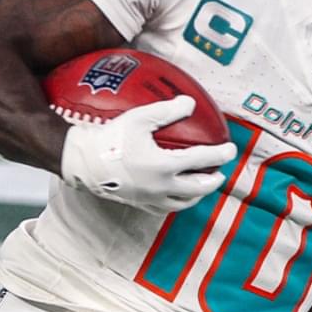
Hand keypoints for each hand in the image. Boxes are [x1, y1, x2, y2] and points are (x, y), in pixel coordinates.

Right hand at [60, 95, 236, 213]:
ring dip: (197, 194)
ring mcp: (149, 197)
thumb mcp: (139, 118)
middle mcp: (160, 186)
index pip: (201, 161)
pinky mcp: (138, 203)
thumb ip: (167, 111)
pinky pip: (163, 208)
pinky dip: (176, 202)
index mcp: (164, 166)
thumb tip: (190, 103)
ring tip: (202, 186)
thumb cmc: (109, 138)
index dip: (220, 154)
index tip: (230, 149)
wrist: (81, 161)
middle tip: (220, 172)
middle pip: (197, 188)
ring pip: (182, 202)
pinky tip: (176, 194)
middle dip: (213, 180)